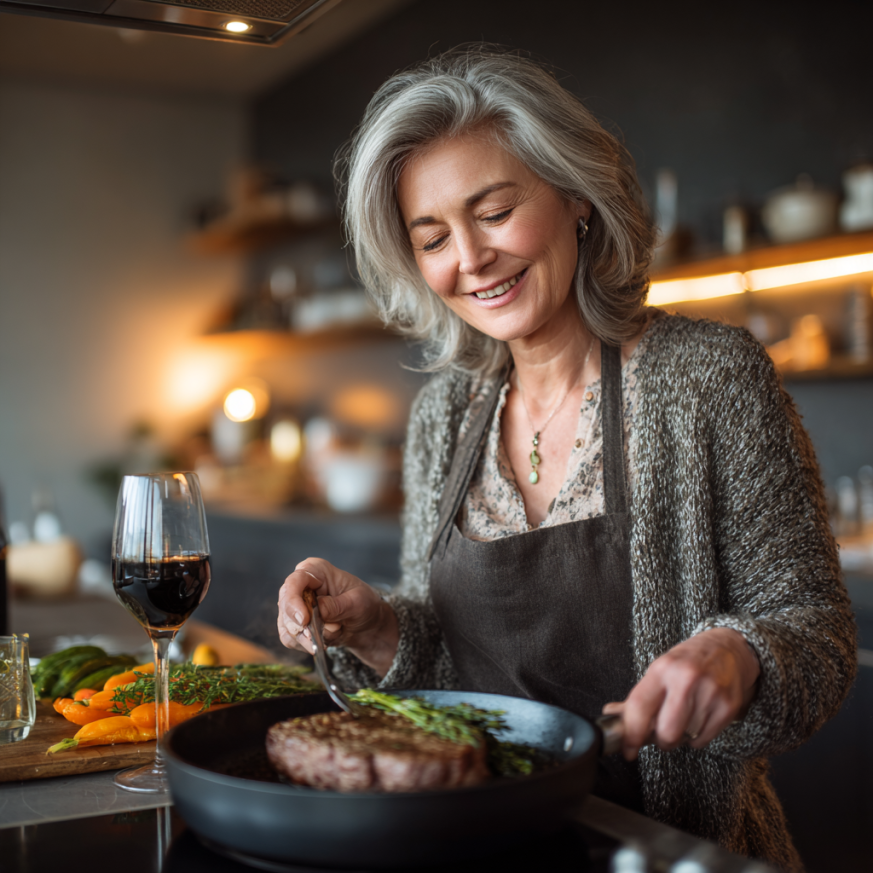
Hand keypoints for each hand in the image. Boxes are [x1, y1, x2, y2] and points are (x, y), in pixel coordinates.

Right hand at [277, 557, 398, 676]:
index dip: (294, 601)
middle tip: (318, 637)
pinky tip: (323, 641)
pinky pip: (291, 638)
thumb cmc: (364, 604)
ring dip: (309, 637)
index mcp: (316, 571)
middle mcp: (301, 586)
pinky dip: (307, 644)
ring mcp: (295, 606)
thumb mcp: (358, 602)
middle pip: (286, 605)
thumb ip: (338, 605)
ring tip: (332, 633)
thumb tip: (319, 609)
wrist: (367, 625)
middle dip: (301, 625)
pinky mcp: (294, 624)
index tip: (304, 620)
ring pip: (287, 625)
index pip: (294, 582)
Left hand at [602, 628, 759, 759]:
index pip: (639, 707)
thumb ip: (639, 696)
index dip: (631, 734)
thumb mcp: (661, 670)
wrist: (728, 648)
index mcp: (662, 669)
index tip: (628, 748)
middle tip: (662, 732)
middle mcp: (686, 679)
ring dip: (680, 737)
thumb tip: (612, 714)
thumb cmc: (690, 660)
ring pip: (685, 738)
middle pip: (666, 732)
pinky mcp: (727, 706)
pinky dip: (697, 738)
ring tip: (683, 718)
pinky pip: (704, 740)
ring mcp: (709, 693)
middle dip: (661, 740)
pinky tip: (698, 719)